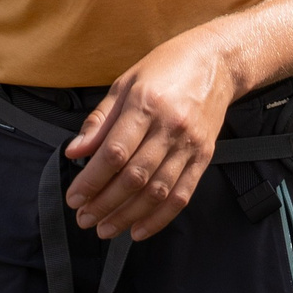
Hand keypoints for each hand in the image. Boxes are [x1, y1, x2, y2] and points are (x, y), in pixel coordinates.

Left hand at [63, 25, 243, 240]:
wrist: (217, 62)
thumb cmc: (166, 68)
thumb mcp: (125, 83)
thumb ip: (99, 120)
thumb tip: (75, 151)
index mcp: (146, 104)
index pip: (114, 153)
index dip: (91, 180)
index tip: (74, 196)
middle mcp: (170, 127)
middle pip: (134, 177)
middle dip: (104, 204)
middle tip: (84, 218)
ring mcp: (190, 144)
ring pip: (156, 191)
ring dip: (128, 216)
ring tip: (106, 228)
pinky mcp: (204, 157)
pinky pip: (182, 195)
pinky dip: (160, 218)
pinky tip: (138, 230)